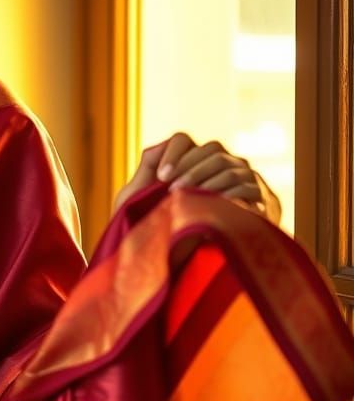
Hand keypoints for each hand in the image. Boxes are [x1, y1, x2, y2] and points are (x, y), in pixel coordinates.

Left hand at [112, 132, 281, 224]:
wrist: (186, 260)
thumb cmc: (158, 224)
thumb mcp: (141, 196)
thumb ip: (149, 168)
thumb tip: (161, 144)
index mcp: (189, 160)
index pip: (182, 140)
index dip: (173, 153)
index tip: (163, 177)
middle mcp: (219, 163)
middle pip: (210, 149)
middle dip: (190, 168)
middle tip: (173, 190)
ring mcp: (242, 177)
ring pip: (228, 166)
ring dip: (206, 181)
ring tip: (188, 200)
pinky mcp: (259, 198)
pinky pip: (246, 188)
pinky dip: (228, 196)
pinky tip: (213, 208)